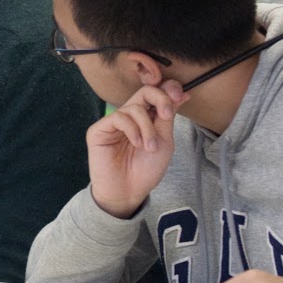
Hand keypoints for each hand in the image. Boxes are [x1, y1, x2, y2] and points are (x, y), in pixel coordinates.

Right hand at [86, 82, 183, 218]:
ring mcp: (114, 122)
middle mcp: (130, 116)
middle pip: (144, 91)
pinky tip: (136, 144)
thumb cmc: (146, 170)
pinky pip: (118, 117)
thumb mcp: (164, 141)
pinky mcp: (99, 129)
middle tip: (166, 116)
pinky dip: (132, 129)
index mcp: (146, 118)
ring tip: (149, 147)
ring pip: (134, 107)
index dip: (168, 89)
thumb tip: (182, 93)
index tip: (180, 97)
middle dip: (160, 99)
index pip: (155, 93)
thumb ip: (168, 117)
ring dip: (147, 127)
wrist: (128, 192)